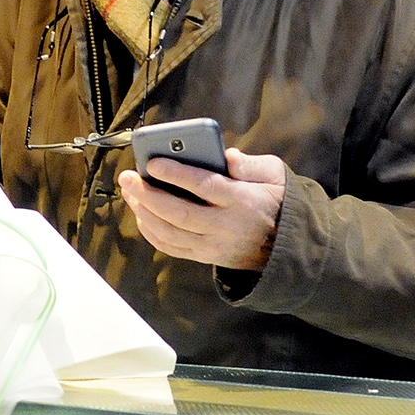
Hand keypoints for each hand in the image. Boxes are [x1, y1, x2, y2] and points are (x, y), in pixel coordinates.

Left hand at [116, 148, 286, 270]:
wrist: (287, 246)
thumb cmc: (276, 200)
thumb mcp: (275, 175)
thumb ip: (251, 165)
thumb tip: (226, 156)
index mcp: (242, 201)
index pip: (204, 186)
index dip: (176, 174)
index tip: (152, 162)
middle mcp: (226, 226)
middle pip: (179, 212)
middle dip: (148, 194)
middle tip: (127, 177)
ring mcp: (214, 246)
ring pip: (170, 233)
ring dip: (144, 212)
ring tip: (129, 192)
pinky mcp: (207, 257)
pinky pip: (172, 248)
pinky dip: (152, 233)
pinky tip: (141, 214)